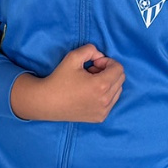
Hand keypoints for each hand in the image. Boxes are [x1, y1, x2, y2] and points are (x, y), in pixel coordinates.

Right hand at [10, 44, 124, 122]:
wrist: (47, 102)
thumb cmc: (59, 79)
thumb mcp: (73, 57)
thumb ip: (91, 50)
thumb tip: (101, 56)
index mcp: (101, 85)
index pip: (119, 68)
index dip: (107, 62)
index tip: (93, 63)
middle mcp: (105, 100)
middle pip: (120, 79)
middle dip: (108, 71)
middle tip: (91, 71)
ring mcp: (104, 111)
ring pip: (117, 90)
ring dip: (108, 82)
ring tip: (91, 82)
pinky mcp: (100, 118)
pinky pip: (112, 101)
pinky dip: (105, 94)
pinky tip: (90, 92)